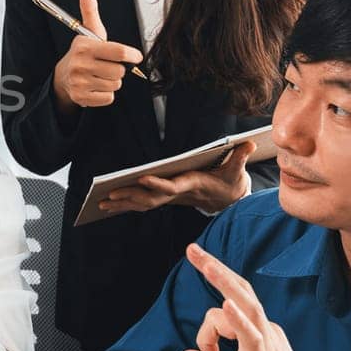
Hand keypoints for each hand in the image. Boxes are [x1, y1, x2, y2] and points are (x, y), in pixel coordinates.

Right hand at [52, 0, 143, 110]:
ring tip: (101, 75)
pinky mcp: (81, 97)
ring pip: (115, 84)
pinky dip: (106, 94)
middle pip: (119, 71)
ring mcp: (79, 82)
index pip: (118, 52)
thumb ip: (89, 9)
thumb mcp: (88, 31)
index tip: (135, 56)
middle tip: (107, 65)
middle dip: (117, 69)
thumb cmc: (83, 53)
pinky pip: (109, 98)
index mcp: (84, 46)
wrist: (63, 77)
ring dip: (112, 81)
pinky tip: (97, 86)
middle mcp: (80, 64)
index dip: (131, 55)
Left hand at [100, 141, 254, 215]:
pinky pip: (144, 204)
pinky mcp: (166, 199)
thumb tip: (249, 143)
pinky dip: (126, 205)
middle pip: (152, 198)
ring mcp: (171, 199)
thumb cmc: (231, 181)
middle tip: (108, 195)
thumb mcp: (237, 169)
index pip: (173, 186)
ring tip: (101, 203)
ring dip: (123, 204)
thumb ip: (240, 157)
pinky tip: (108, 207)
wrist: (231, 199)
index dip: (158, 184)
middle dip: (130, 197)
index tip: (142, 179)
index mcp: (192, 184)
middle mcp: (178, 194)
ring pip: (144, 203)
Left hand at [179, 243, 331, 350]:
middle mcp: (266, 334)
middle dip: (214, 268)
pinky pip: (251, 336)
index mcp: (260, 336)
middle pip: (240, 291)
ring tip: (201, 260)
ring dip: (220, 280)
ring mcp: (267, 347)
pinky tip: (227, 307)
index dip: (206, 330)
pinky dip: (238, 319)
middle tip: (192, 249)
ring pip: (244, 304)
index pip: (227, 311)